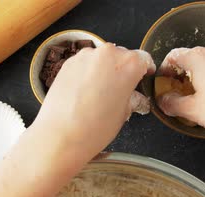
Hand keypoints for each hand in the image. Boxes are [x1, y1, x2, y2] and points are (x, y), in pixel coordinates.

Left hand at [31, 43, 154, 160]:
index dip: (144, 70)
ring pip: (101, 59)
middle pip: (121, 56)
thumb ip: (132, 99)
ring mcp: (85, 56)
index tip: (143, 77)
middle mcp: (107, 53)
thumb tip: (135, 98)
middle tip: (120, 91)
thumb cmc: (94, 128)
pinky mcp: (68, 62)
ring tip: (99, 94)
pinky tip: (84, 93)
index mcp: (128, 64)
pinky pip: (84, 64)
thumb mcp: (123, 114)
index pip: (143, 59)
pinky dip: (87, 74)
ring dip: (104, 71)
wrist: (60, 135)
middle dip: (123, 71)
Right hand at [157, 46, 204, 131]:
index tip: (163, 83)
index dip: (165, 71)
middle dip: (182, 75)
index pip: (173, 57)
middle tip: (178, 93)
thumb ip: (172, 104)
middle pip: (191, 59)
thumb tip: (164, 101)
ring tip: (200, 96)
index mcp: (198, 58)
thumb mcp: (192, 111)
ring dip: (200, 77)